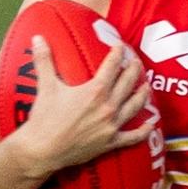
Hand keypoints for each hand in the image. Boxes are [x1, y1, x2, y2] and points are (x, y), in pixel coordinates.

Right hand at [15, 35, 152, 177]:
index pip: (112, 66)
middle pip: (128, 83)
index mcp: (95, 90)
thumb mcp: (45, 86)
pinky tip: (150, 126)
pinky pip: (132, 137)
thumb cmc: (44, 118)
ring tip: (146, 87)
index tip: (121, 46)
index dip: (118, 53)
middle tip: (137, 62)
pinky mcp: (110, 142)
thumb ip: (44, 60)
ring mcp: (111, 125)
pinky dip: (142, 132)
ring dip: (142, 95)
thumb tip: (37, 38)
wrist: (42, 150)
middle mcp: (108, 106)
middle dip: (134, 70)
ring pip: (134, 106)